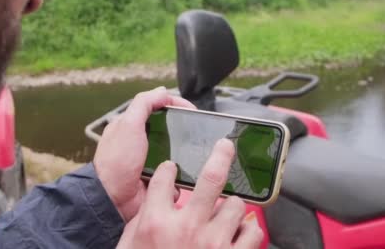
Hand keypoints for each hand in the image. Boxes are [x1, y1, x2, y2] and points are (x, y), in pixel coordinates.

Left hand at [93, 86, 194, 221]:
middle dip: (184, 130)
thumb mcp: (128, 125)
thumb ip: (143, 104)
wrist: (113, 199)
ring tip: (197, 154)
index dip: (176, 105)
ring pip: (176, 151)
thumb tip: (162, 91)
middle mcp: (141, 141)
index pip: (158, 107)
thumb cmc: (117, 160)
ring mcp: (150, 160)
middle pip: (170, 128)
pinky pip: (175, 173)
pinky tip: (184, 174)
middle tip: (198, 133)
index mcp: (132, 125)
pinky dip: (179, 174)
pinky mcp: (156, 178)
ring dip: (184, 155)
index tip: (192, 111)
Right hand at [117, 139, 263, 248]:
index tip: (173, 168)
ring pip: (236, 205)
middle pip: (210, 178)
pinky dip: (249, 229)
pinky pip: (253, 233)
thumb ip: (144, 219)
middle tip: (225, 146)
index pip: (166, 178)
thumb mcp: (131, 244)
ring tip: (225, 212)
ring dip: (232, 206)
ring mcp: (212, 244)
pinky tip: (240, 230)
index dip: (170, 168)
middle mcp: (187, 228)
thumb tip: (157, 198)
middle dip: (221, 155)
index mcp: (156, 222)